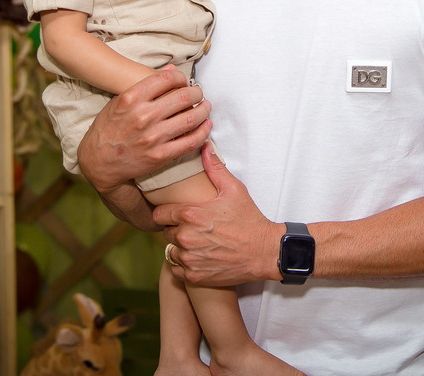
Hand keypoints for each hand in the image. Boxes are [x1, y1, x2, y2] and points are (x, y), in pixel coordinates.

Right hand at [78, 65, 211, 194]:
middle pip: (183, 97)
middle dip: (196, 92)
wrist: (99, 163)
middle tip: (198, 93)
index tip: (184, 81)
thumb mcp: (120, 102)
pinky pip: (190, 141)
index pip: (166, 79)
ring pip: (191, 118)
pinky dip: (203, 132)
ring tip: (205, 107)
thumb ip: (145, 86)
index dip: (180, 77)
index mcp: (131, 98)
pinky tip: (206, 126)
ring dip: (204, 110)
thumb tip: (170, 70)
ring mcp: (153, 137)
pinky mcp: (160, 155)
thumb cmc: (108, 129)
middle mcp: (143, 116)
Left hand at [155, 143, 280, 286]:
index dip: (166, 213)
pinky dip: (184, 266)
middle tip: (192, 228)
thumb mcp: (234, 189)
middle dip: (176, 229)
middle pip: (166, 232)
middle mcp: (186, 237)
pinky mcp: (194, 276)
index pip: (159, 214)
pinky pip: (177, 270)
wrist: (264, 252)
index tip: (174, 214)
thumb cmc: (249, 219)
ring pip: (171, 251)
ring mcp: (189, 259)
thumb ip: (215, 168)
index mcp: (190, 215)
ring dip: (180, 248)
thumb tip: (204, 147)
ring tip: (197, 243)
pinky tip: (199, 258)